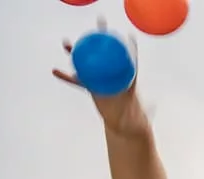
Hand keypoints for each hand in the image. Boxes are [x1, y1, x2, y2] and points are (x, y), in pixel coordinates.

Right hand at [52, 18, 146, 134]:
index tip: (125, 34)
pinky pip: (78, 80)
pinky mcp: (92, 88)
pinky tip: (55, 71)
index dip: (126, 46)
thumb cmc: (135, 118)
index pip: (128, 59)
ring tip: (66, 43)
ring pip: (88, 64)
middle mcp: (113, 76)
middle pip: (105, 55)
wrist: (124, 125)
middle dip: (99, 40)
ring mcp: (101, 80)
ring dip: (77, 54)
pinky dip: (67, 77)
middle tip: (94, 28)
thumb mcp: (137, 110)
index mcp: (127, 79)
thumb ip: (140, 105)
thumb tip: (147, 101)